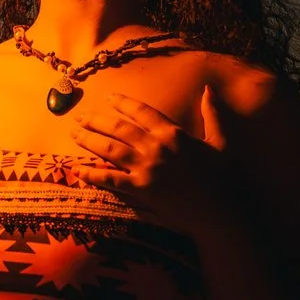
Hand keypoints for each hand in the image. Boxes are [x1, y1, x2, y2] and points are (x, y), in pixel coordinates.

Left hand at [70, 90, 241, 236]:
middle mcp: (156, 147)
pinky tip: (78, 170)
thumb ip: (212, 113)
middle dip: (97, 120)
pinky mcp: (142, 191)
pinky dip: (93, 174)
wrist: (223, 211)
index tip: (108, 98)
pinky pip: (111, 179)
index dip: (123, 103)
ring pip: (110, 149)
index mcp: (173, 133)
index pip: (142, 111)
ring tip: (74, 134)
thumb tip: (208, 88)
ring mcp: (147, 169)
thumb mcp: (222, 140)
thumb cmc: (225, 177)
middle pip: (119, 128)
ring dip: (89, 140)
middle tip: (80, 117)